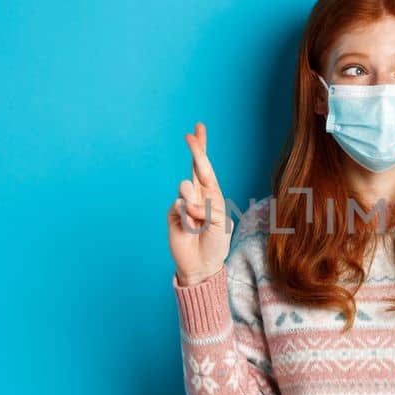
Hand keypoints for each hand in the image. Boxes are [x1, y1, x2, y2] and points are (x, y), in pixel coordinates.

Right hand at [167, 122, 232, 285]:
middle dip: (195, 151)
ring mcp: (183, 203)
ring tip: (198, 221)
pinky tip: (189, 229)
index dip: (201, 149)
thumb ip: (209, 208)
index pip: (206, 168)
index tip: (198, 129)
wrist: (202, 264)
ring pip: (186, 188)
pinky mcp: (172, 214)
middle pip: (193, 167)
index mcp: (212, 194)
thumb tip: (187, 201)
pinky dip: (188, 218)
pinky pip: (179, 207)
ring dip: (195, 203)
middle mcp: (197, 195)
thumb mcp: (222, 223)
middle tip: (190, 136)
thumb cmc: (216, 243)